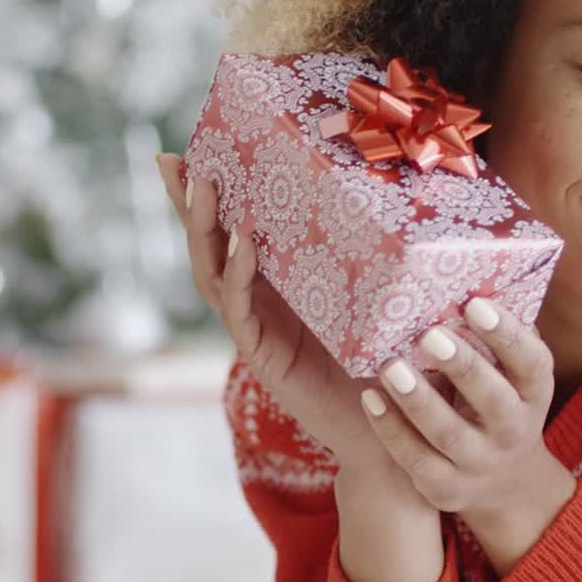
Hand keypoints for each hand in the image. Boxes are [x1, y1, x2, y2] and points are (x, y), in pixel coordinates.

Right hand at [157, 153, 392, 473]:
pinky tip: (243, 244)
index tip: (191, 149)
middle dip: (188, 205)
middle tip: (173, 162)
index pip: (234, 232)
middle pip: (209, 247)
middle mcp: (258, 304)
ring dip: (205, 231)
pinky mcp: (264, 358)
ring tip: (205, 188)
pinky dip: (238, 275)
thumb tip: (407, 189)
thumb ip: (379, 255)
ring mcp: (256, 331)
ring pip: (212, 275)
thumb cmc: (392, 361)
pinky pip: (240, 311)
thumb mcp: (381, 295)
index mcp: (278, 285)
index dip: (211, 197)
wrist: (395, 432)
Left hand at [360, 295, 577, 572]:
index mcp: (533, 392)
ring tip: (390, 366)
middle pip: (493, 400)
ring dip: (418, 399)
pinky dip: (390, 429)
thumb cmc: (498, 401)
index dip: (507, 335)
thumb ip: (498, 333)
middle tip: (430, 335)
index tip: (475, 305)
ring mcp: (479, 464)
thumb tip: (475, 272)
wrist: (505, 483)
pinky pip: (414, 459)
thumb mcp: (512, 374)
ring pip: (448, 433)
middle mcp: (513, 430)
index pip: (531, 362)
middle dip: (462, 366)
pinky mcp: (444, 487)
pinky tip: (370, 398)